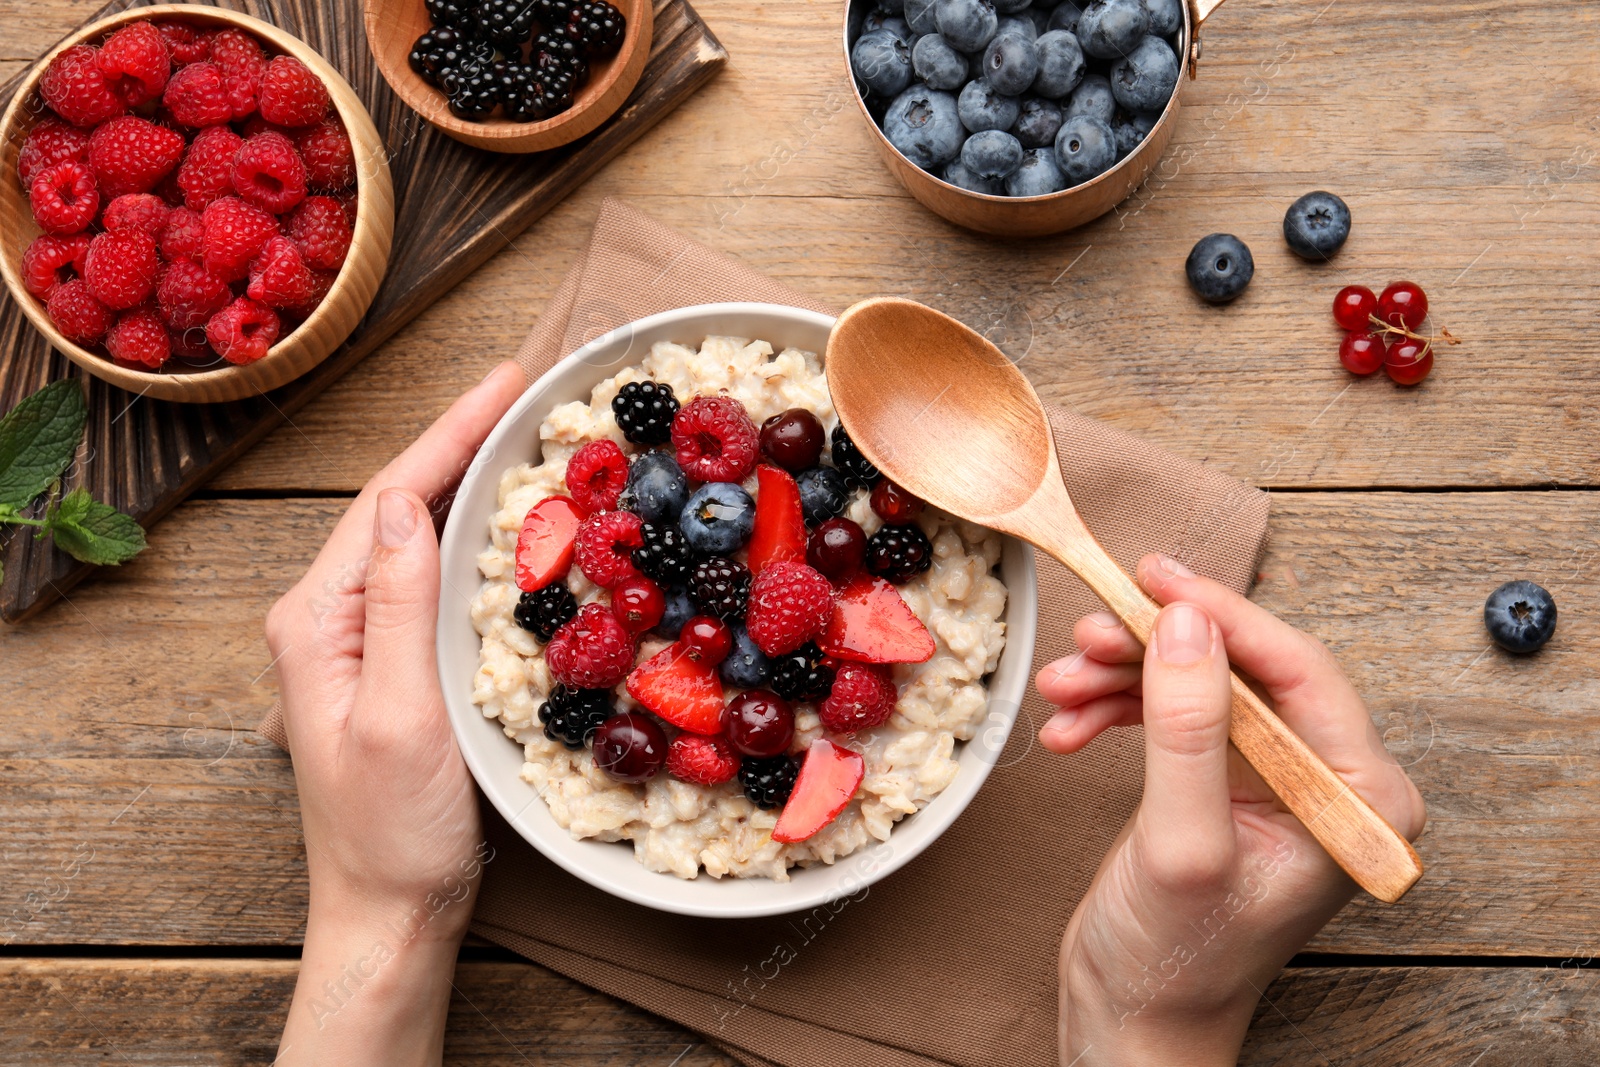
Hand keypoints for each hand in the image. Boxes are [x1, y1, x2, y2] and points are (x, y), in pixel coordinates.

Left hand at [265, 363, 524, 1065]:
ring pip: (417, 537)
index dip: (448, 434)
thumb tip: (405, 501)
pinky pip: (431, 579)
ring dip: (468, 484)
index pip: (389, 501)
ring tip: (524, 436)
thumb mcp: (403, 715)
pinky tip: (509, 523)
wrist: (390, 912)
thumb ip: (398, 605)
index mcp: (317, 620)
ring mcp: (359, 641)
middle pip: (400, 506)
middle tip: (527, 392)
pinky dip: (473, 539)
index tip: (505, 383)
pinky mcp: (392, 664)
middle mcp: (329, 618)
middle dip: (461, 443)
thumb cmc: (394, 831)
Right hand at [1036, 553, 1425, 1065]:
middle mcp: (1327, 781)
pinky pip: (1172, 718)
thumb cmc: (1178, 962)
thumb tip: (1188, 621)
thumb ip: (1188, 730)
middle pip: (1241, 669)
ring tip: (1060, 686)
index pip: (1298, 671)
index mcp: (1358, 798)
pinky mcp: (1223, 785)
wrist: (1135, 1020)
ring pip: (1198, 685)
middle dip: (1154, 651)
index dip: (1223, 614)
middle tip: (1089, 633)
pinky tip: (1071, 727)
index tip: (1154, 577)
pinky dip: (1116, 713)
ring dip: (1122, 680)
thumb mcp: (1183, 843)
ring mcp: (1274, 782)